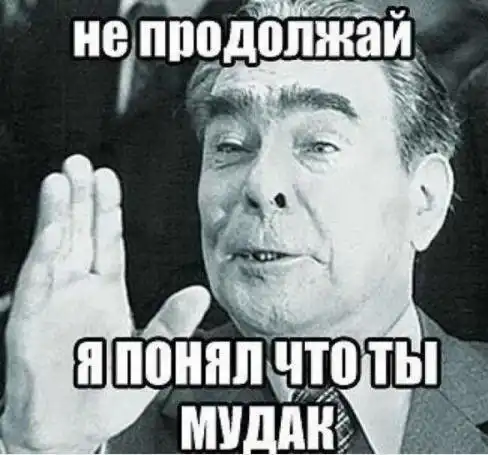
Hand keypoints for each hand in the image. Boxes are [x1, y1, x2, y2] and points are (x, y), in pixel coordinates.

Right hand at [0, 155, 209, 452]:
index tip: (108, 178)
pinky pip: (37, 283)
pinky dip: (43, 256)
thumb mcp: (150, 358)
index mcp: (107, 291)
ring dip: (57, 214)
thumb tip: (201, 293)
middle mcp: (79, 288)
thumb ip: (173, 325)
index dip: (108, 209)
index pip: (109, 241)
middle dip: (80, 198)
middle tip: (80, 163)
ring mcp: (53, 301)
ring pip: (56, 248)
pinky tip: (52, 230)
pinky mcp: (29, 320)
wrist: (69, 430)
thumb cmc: (108, 394)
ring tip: (60, 180)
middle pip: (81, 233)